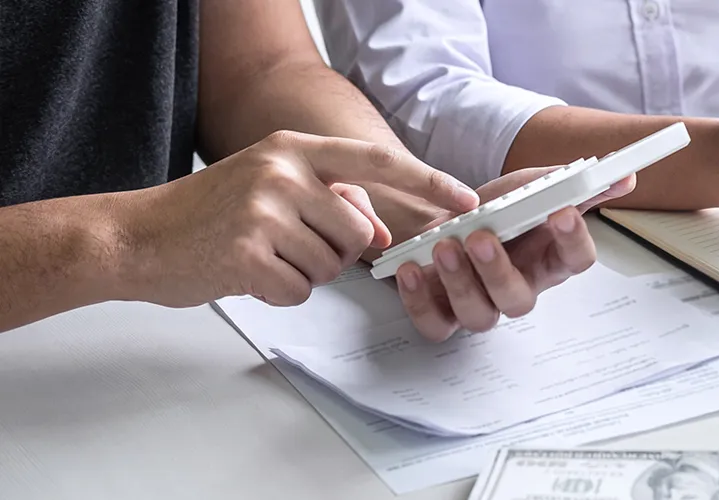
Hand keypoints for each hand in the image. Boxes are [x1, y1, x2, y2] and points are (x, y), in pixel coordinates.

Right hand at [114, 130, 476, 306]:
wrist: (136, 236)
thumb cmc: (208, 214)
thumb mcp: (271, 185)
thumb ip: (329, 200)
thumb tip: (381, 233)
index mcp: (292, 150)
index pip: (376, 162)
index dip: (426, 182)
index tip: (465, 199)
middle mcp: (282, 173)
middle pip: (357, 233)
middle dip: (335, 253)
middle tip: (289, 246)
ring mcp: (264, 212)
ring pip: (331, 266)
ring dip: (304, 273)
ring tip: (262, 255)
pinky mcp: (248, 253)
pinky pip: (300, 290)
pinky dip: (279, 292)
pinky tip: (247, 273)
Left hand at [390, 168, 635, 340]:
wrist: (443, 221)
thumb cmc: (493, 210)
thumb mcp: (530, 188)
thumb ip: (570, 184)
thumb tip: (622, 177)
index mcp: (547, 260)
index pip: (576, 261)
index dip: (574, 240)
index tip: (562, 211)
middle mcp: (518, 288)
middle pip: (520, 301)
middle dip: (499, 270)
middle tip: (482, 237)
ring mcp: (480, 306)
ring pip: (479, 315)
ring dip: (460, 281)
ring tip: (445, 245)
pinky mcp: (442, 315)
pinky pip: (435, 324)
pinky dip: (420, 301)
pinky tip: (412, 269)